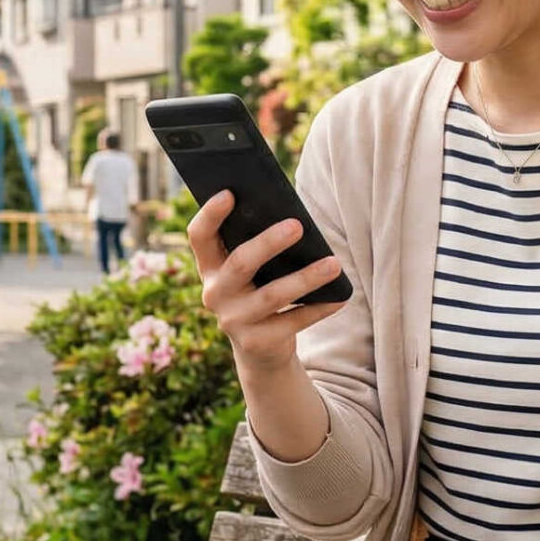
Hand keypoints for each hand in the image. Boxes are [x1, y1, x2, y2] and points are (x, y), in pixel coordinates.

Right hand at [188, 190, 344, 368]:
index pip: (199, 236)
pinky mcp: (256, 342)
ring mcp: (233, 321)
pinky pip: (293, 322)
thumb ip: (257, 244)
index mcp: (210, 266)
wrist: (260, 348)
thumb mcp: (253, 269)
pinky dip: (319, 308)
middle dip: (268, 243)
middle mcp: (215, 294)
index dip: (210, 214)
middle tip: (297, 225)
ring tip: (333, 264)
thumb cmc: (260, 289)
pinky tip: (340, 296)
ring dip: (305, 278)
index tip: (229, 193)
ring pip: (271, 295)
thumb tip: (293, 221)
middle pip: (240, 263)